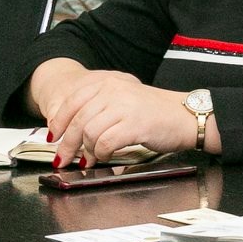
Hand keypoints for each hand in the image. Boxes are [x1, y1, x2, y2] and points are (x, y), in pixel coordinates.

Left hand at [45, 71, 198, 167]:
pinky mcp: (134, 124)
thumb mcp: (126, 100)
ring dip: (86, 150)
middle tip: (63, 158)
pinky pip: (105, 143)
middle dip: (67, 144)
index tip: (54, 136)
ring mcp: (124, 107)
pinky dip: (101, 153)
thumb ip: (101, 107)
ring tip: (91, 158)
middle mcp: (114, 91)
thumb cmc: (158, 113)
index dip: (59, 121)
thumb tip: (73, 128)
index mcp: (110, 82)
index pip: (72, 100)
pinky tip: (105, 156)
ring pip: (89, 132)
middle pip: (77, 119)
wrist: (188, 117)